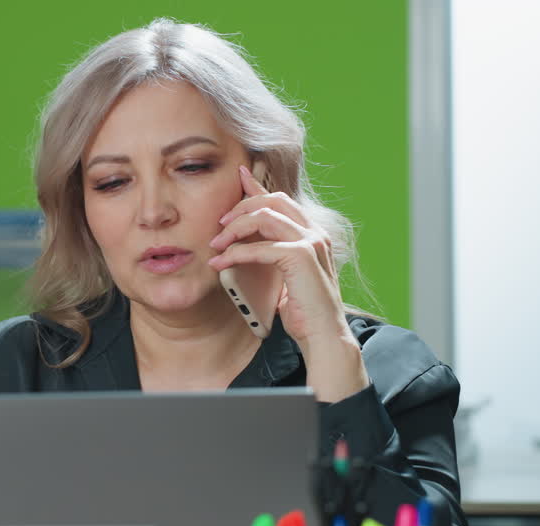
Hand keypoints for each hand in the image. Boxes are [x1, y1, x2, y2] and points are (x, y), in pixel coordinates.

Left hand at [207, 165, 368, 401]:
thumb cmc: (303, 312)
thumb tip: (244, 243)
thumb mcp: (283, 276)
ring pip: (264, 217)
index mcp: (312, 234)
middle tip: (219, 225)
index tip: (238, 175)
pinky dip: (236, 254)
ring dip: (234, 229)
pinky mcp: (301, 258)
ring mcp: (311, 243)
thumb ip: (271, 254)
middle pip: (272, 200)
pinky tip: (221, 264)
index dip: (258, 186)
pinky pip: (261, 247)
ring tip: (216, 244)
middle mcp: (315, 232)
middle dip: (241, 207)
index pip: (281, 200)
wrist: (323, 336)